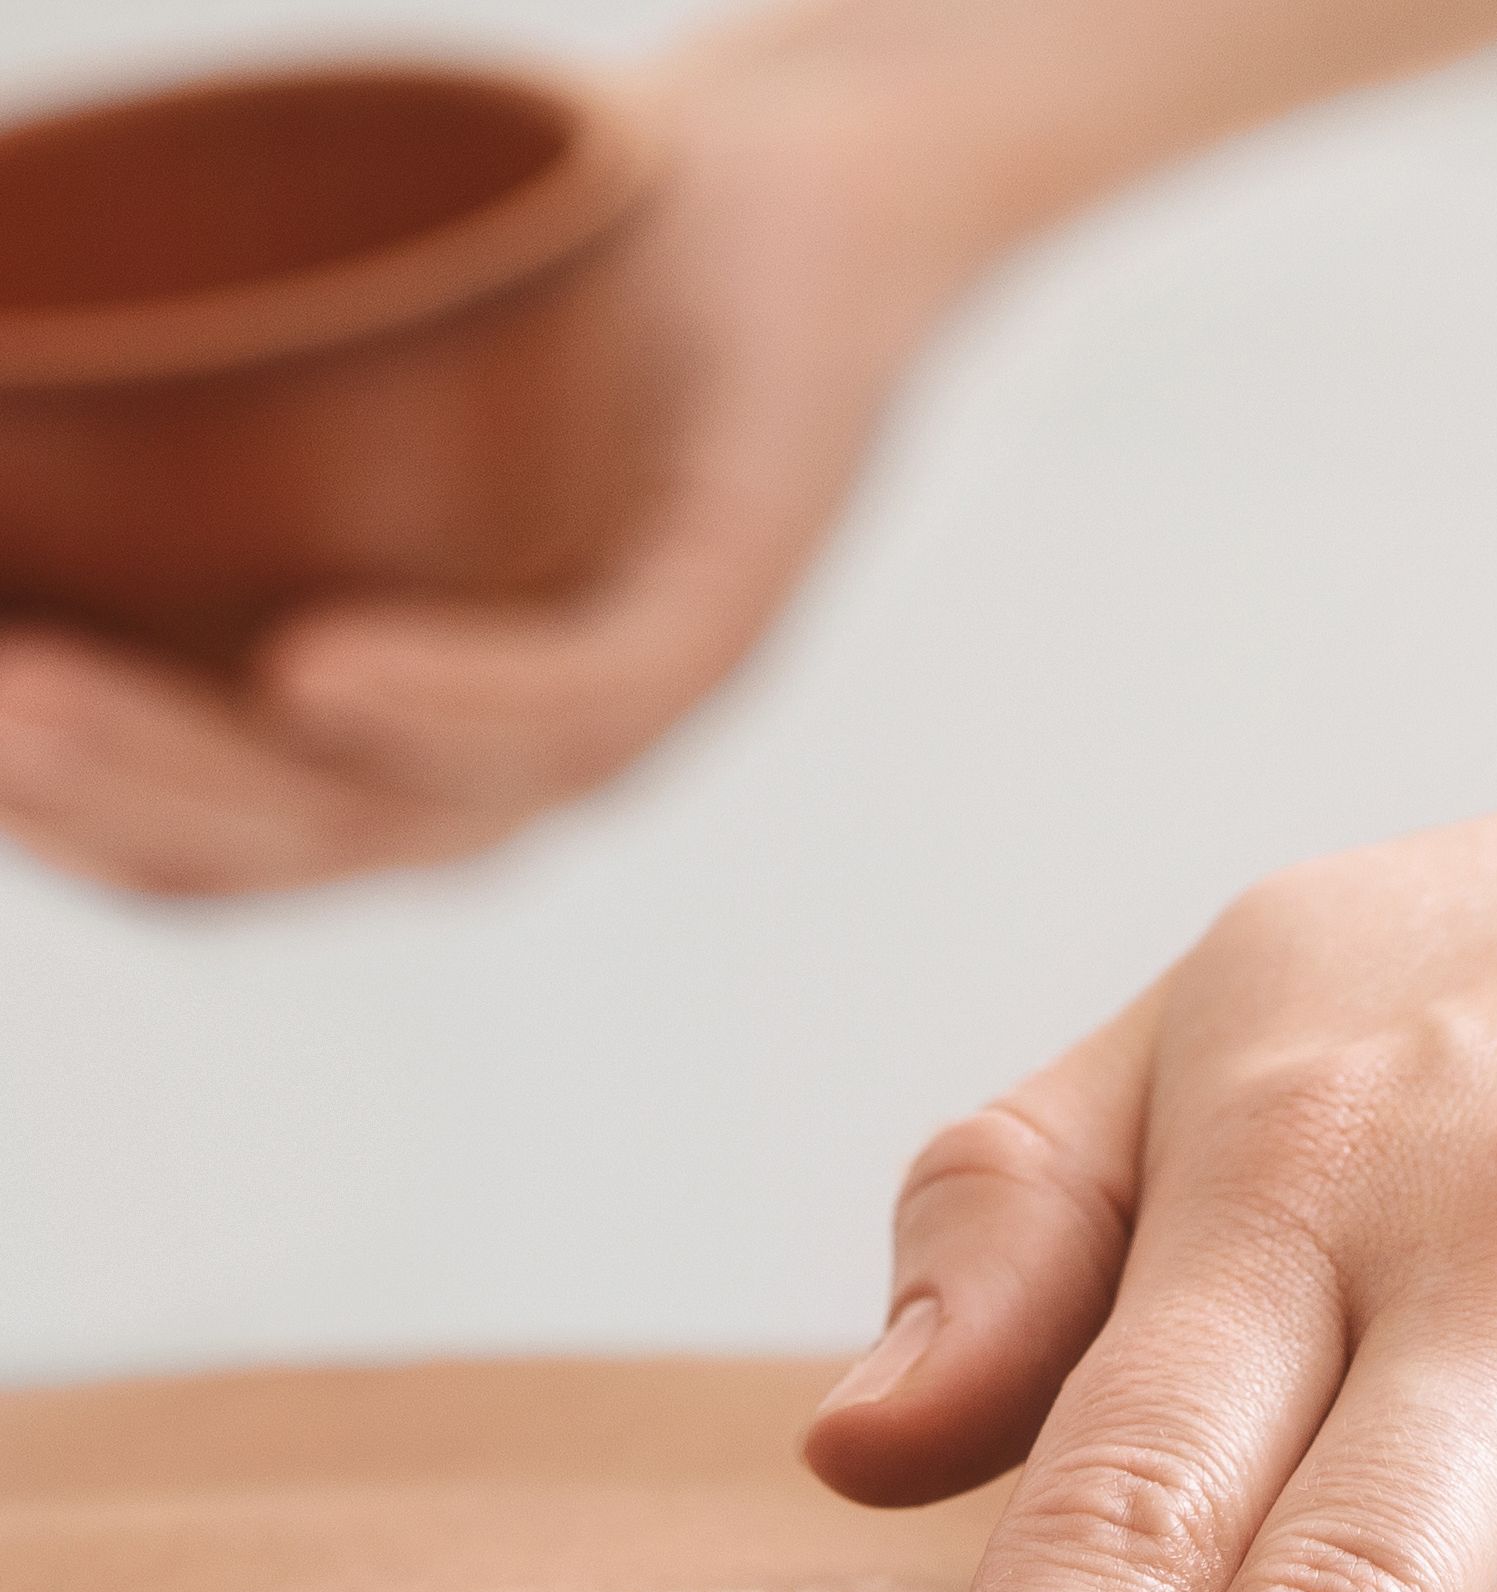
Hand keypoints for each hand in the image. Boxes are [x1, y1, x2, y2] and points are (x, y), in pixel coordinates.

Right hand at [0, 33, 970, 894]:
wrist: (786, 209)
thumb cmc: (530, 289)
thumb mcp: (305, 369)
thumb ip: (156, 435)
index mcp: (391, 739)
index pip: (203, 843)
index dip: (56, 818)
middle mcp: (499, 761)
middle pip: (277, 836)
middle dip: (89, 783)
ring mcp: (617, 709)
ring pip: (405, 794)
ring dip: (202, 755)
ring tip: (31, 695)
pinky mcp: (718, 620)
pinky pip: (584, 690)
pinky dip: (451, 694)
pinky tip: (314, 671)